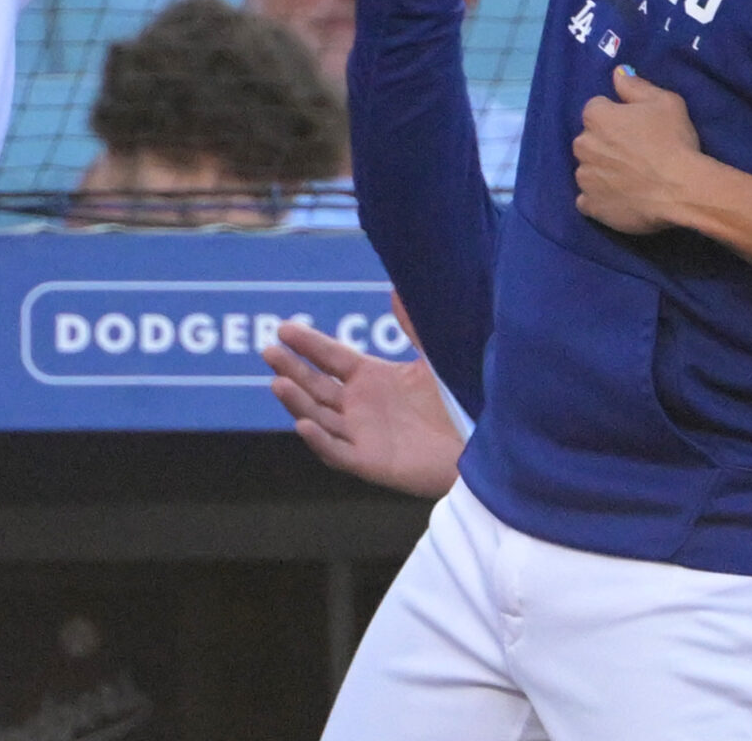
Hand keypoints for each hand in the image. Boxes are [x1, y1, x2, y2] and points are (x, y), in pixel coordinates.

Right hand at [263, 319, 464, 498]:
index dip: (307, 344)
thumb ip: (414, 327)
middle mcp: (359, 406)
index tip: (284, 329)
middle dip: (291, 369)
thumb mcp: (433, 359)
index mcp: (371, 378)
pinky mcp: (370, 462)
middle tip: (269, 351)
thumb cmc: (460, 404)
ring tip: (278, 383)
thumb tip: (396, 288)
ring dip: (296, 402)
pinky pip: (337, 453)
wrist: (482, 446)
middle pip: (315, 386)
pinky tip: (304, 424)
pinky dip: (318, 441)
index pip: (330, 358)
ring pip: (318, 417)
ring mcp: (361, 435)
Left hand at [573, 66, 707, 232]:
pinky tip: (619, 198)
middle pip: (589, 139)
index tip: (636, 128)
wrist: (682, 190)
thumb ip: (635, 86)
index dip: (617, 117)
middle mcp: (582, 145)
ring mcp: (584, 177)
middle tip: (635, 154)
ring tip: (630, 178)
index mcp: (596, 116)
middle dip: (605, 143)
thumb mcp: (665, 101)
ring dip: (601, 171)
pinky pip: (587, 199)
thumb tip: (617, 73)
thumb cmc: (674, 141)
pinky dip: (599, 199)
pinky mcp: (590, 205)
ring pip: (587, 169)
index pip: (597, 109)